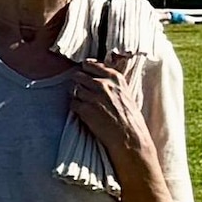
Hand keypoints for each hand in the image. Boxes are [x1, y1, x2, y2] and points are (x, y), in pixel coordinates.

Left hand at [64, 52, 150, 169]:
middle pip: (79, 76)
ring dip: (79, 97)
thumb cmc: (129, 116)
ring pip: (75, 89)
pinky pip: (73, 103)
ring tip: (89, 106)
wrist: (129, 136)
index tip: (85, 74)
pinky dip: (77, 108)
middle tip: (86, 94)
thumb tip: (93, 69)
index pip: (90, 64)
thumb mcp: (124, 91)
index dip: (85, 70)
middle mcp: (103, 84)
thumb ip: (110, 80)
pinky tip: (86, 113)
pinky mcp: (85, 109)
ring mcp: (93, 96)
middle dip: (80, 84)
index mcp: (114, 77)